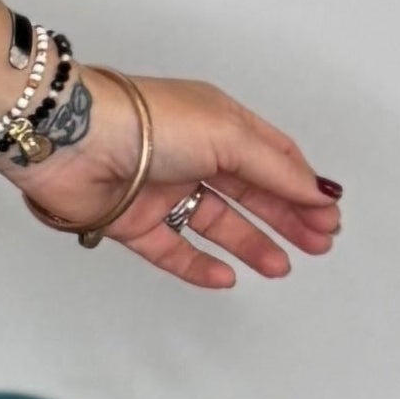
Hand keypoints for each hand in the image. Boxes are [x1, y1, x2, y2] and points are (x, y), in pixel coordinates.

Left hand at [14, 73, 343, 287]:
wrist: (72, 140)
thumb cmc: (147, 121)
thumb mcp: (228, 135)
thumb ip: (273, 169)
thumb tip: (315, 190)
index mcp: (216, 122)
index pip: (270, 156)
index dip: (301, 186)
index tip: (327, 214)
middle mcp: (189, 154)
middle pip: (249, 192)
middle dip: (285, 218)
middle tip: (316, 244)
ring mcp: (159, 189)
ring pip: (213, 223)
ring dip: (250, 244)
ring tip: (280, 266)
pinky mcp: (130, 220)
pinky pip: (171, 250)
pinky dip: (198, 265)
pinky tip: (226, 277)